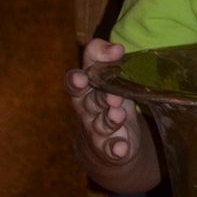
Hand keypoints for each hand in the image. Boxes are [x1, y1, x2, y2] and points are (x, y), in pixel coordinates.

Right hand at [66, 37, 142, 167]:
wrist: (108, 141)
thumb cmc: (108, 100)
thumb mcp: (106, 76)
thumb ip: (105, 57)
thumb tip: (116, 47)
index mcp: (85, 90)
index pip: (75, 83)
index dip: (77, 81)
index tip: (83, 78)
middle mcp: (87, 111)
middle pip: (90, 104)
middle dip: (100, 99)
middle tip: (112, 97)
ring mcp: (97, 131)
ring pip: (101, 126)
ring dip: (110, 121)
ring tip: (118, 116)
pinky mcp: (109, 149)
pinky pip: (111, 150)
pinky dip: (116, 149)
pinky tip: (121, 148)